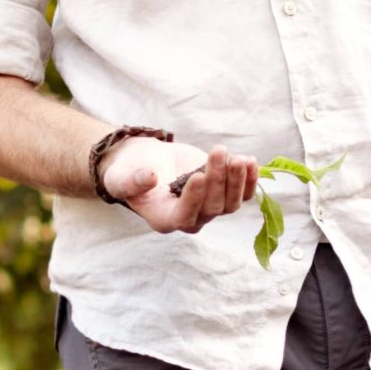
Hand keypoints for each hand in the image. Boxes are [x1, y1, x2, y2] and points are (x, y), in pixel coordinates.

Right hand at [101, 136, 258, 234]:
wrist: (145, 161)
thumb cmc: (128, 171)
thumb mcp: (120, 176)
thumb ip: (131, 182)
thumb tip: (149, 177)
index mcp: (163, 219)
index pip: (184, 216)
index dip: (194, 199)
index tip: (199, 175)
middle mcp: (189, 218)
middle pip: (212, 208)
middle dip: (218, 179)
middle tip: (217, 150)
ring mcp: (208, 208)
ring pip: (231, 203)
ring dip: (237, 180)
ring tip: (237, 157)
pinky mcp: (222, 193)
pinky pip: (243, 194)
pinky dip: (249, 180)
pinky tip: (250, 162)